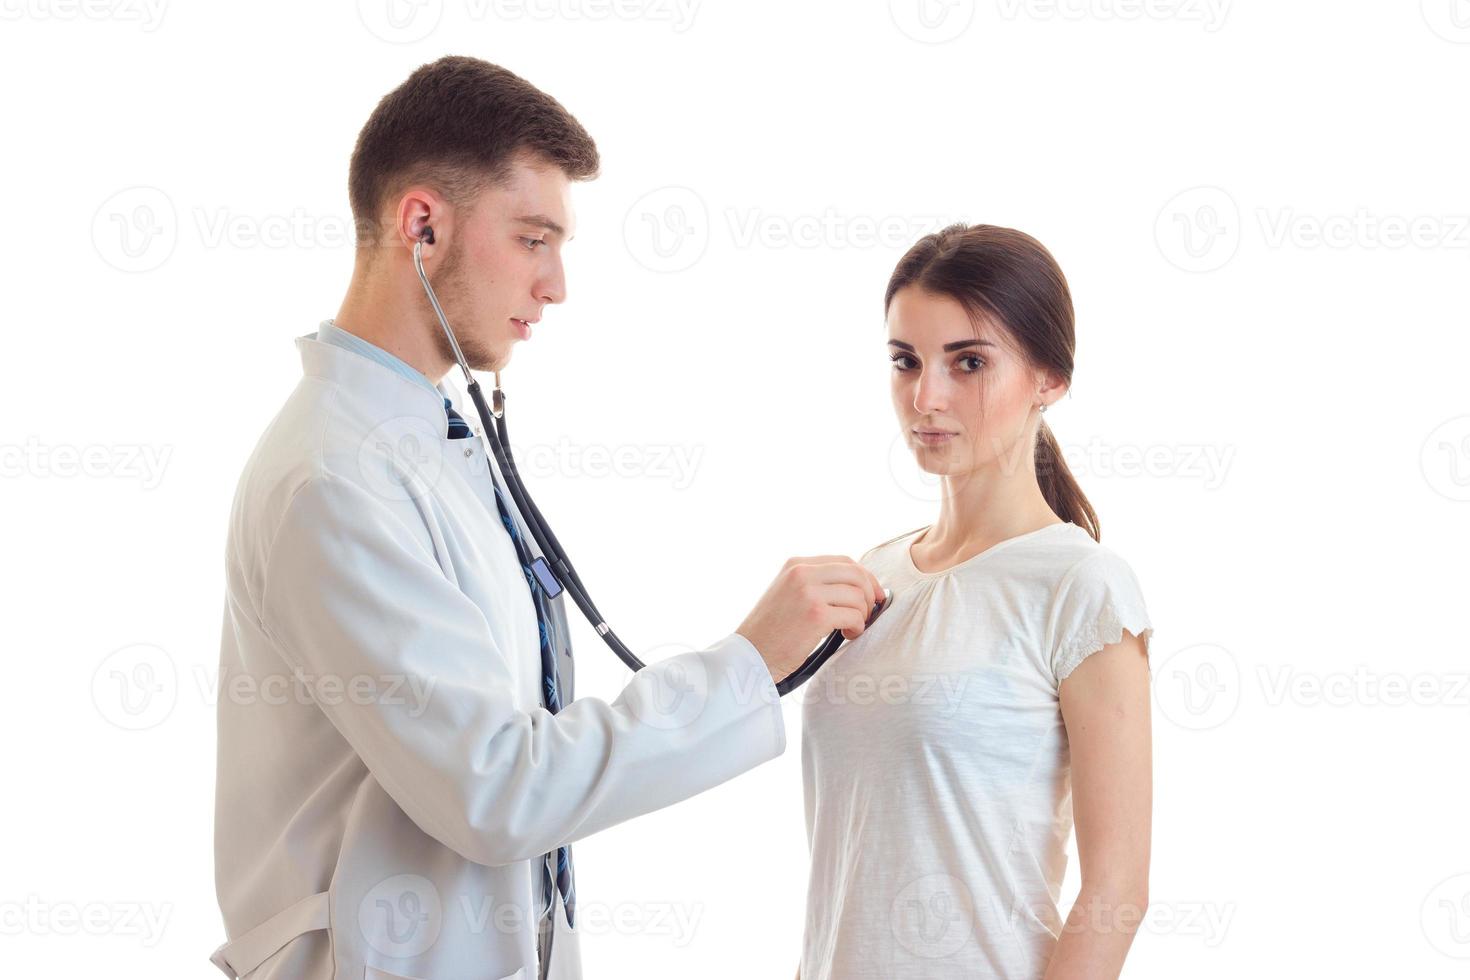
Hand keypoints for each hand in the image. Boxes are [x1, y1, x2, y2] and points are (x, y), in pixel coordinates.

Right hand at [736, 556, 884, 682]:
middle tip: (866, 614)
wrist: (748, 655)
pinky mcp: (816, 615)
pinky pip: (854, 615)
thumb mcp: (787, 593)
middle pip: (856, 574)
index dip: (865, 577)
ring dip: (861, 615)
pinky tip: (847, 635)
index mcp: (795, 565)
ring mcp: (808, 592)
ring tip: (850, 629)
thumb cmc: (770, 631)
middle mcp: (802, 573)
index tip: (873, 594)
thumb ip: (814, 583)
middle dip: (869, 595)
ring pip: (857, 596)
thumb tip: (857, 585)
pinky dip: (857, 627)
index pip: (844, 561)